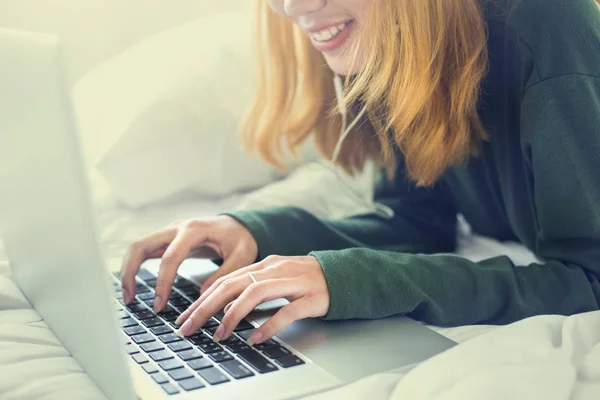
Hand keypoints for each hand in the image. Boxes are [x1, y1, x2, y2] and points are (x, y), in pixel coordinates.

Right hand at [120, 216, 257, 311]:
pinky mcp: (167, 239)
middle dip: (130, 272)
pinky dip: (134, 267)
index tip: (159, 305)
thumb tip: (202, 297)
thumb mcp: (242, 256)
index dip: (162, 282)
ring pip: (137, 247)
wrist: (240, 225)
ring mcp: (169, 232)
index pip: (170, 257)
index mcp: (194, 230)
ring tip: (129, 297)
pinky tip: (134, 286)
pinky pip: (144, 251)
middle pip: (141, 245)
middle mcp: (177, 227)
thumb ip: (224, 274)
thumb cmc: (241, 239)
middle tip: (130, 300)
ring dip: (127, 270)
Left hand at [175, 255, 329, 344]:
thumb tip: (224, 308)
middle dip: (206, 307)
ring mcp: (292, 282)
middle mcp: (274, 270)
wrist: (342, 274)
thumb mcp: (275, 279)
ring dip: (232, 315)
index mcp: (263, 265)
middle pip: (233, 285)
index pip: (225, 280)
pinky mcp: (309, 297)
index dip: (202, 298)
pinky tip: (254, 338)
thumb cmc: (305, 280)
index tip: (185, 316)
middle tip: (188, 327)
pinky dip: (268, 325)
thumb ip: (252, 288)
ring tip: (219, 334)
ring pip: (254, 294)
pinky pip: (285, 311)